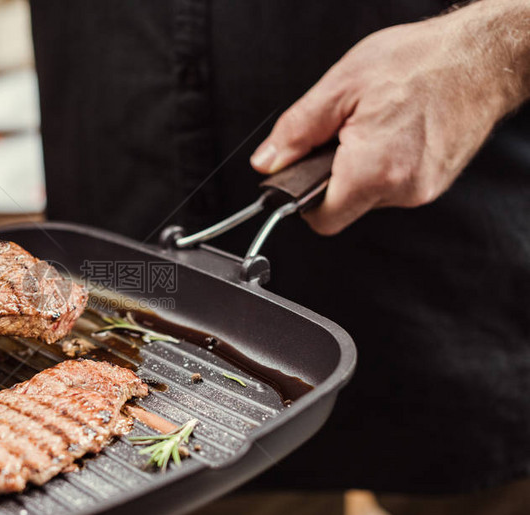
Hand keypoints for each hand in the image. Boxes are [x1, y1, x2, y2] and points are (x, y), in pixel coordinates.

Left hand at [250, 0, 529, 234]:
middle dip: (332, 176)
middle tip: (341, 134)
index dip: (303, 200)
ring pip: (369, 196)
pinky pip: (393, 184)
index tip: (300, 175)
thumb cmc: (423, 61)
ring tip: (374, 125)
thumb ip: (296, 131)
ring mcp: (423, 189)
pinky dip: (384, 163)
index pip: (323, 220)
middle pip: (345, 207)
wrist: (485, 55)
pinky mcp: (436, 182)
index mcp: (374, 170)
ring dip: (360, 168)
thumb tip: (268, 161)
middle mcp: (403, 189)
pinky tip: (394, 131)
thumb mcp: (341, 86)